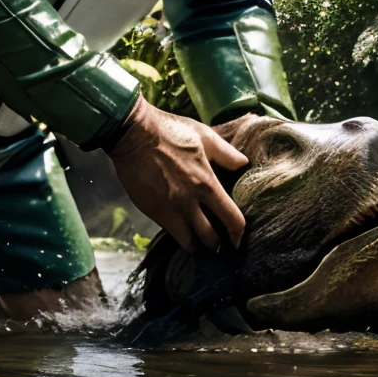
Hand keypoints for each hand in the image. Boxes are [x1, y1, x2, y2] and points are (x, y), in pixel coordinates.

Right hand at [106, 95, 248, 253]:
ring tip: (200, 242)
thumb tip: (244, 164)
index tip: (237, 238)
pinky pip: (170, 233)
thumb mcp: (204, 136)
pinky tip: (182, 231)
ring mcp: (170, 209)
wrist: (133, 134)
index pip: (232, 219)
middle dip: (217, 244)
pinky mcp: (153, 211)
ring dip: (197, 245)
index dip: (238, 234)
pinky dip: (179, 236)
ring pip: (189, 242)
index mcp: (206, 183)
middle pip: (210, 238)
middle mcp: (189, 202)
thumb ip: (227, 154)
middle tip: (219, 243)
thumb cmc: (170, 131)